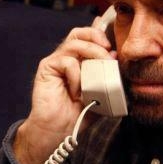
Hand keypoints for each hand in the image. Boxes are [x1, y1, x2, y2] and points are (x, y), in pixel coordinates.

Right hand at [13, 18, 114, 163]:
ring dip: (92, 55)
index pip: (89, 37)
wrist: (59, 130)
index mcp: (80, 60)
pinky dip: (76, 76)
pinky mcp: (47, 67)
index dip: (100, 32)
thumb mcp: (102, 94)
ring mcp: (56, 61)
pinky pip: (67, 61)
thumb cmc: (79, 113)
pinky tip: (77, 92)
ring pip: (75, 43)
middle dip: (97, 38)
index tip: (113, 45)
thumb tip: (115, 56)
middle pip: (80, 33)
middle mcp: (67, 57)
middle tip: (109, 55)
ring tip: (98, 73)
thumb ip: (109, 76)